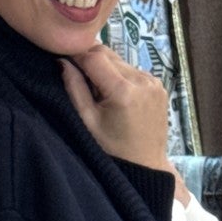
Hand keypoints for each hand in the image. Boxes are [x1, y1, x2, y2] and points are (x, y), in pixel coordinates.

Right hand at [61, 47, 172, 173]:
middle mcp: (142, 81)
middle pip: (108, 54)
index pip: (95, 56)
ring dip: (106, 69)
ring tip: (101, 93)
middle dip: (91, 62)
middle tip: (82, 81)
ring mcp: (153, 82)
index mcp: (123, 91)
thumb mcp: (88, 121)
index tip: (65, 61)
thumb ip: (74, 88)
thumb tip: (62, 61)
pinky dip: (121, 77)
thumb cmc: (113, 149)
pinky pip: (133, 70)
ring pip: (120, 61)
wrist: (146, 165)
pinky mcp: (159, 85)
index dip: (77, 56)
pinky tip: (118, 96)